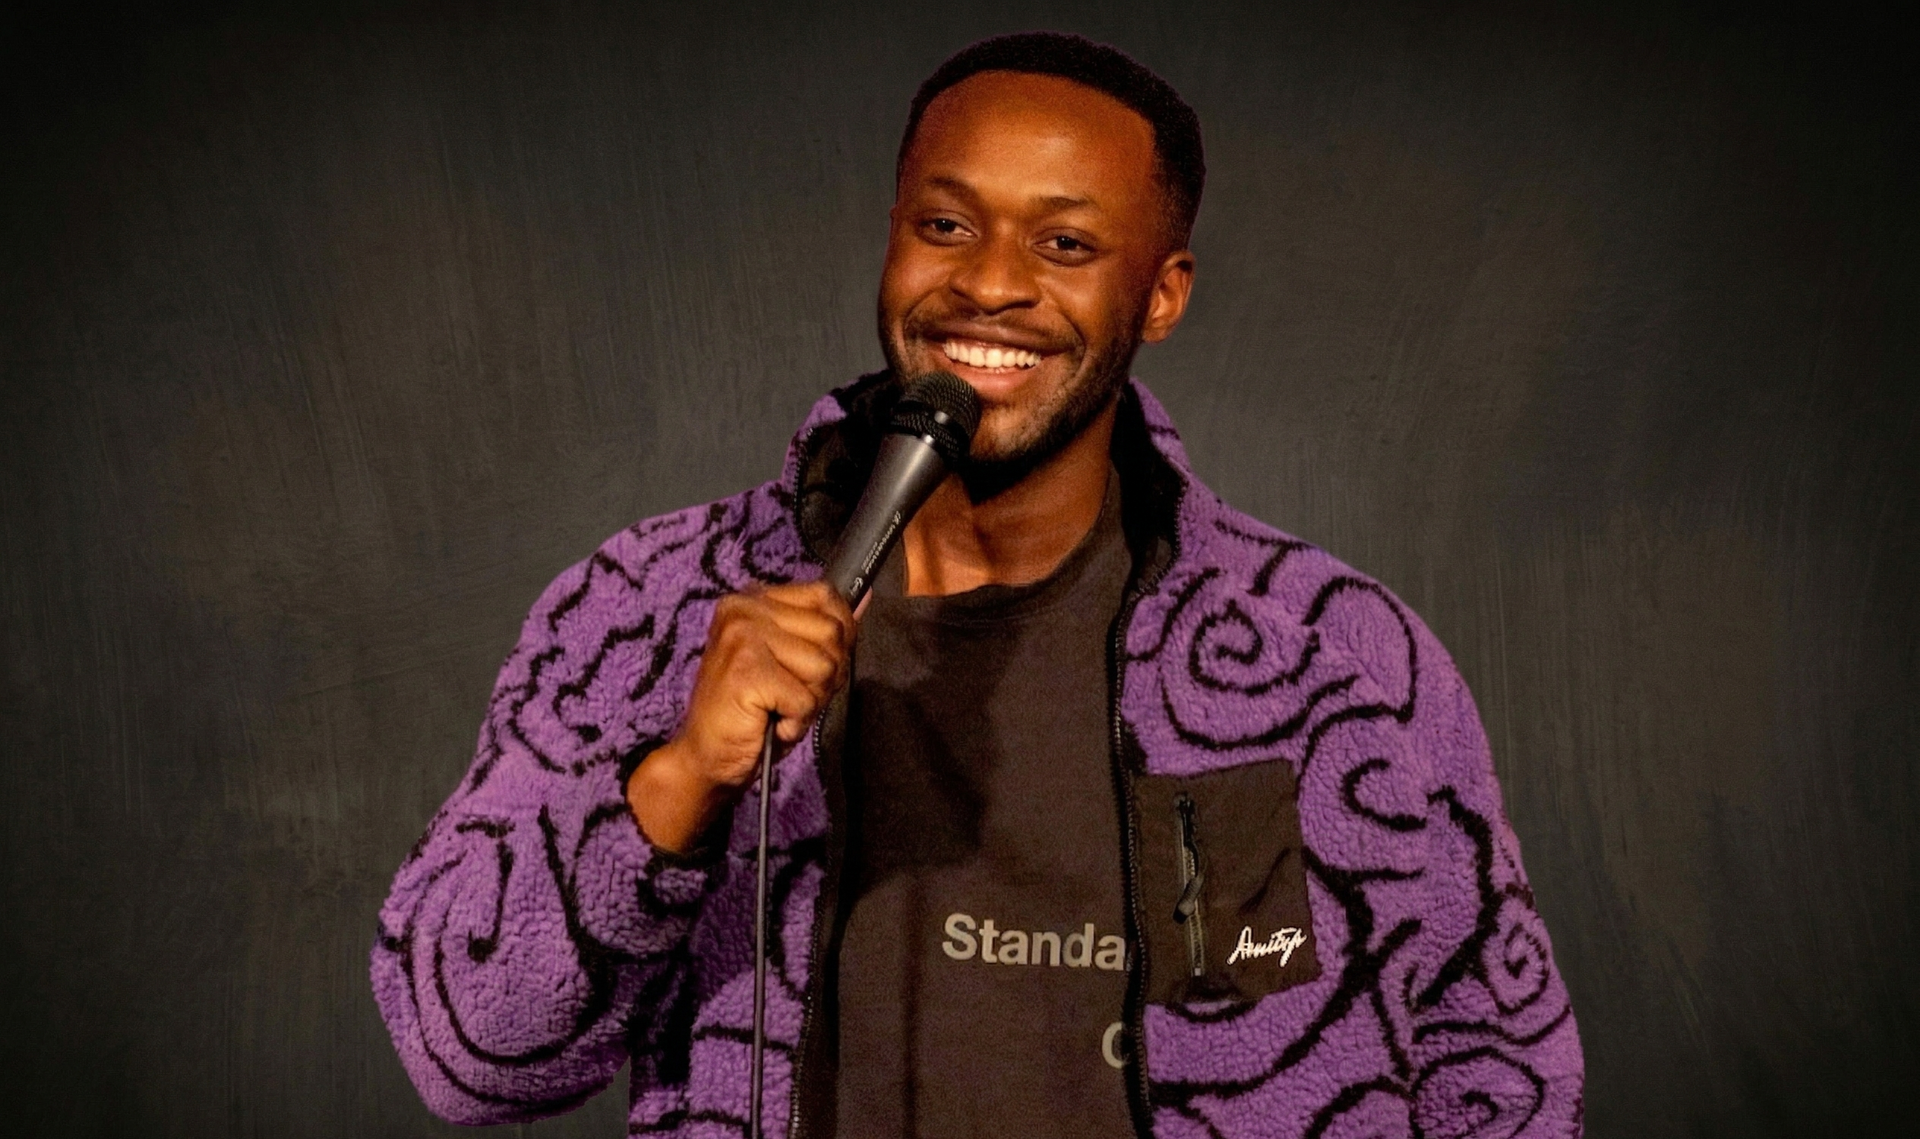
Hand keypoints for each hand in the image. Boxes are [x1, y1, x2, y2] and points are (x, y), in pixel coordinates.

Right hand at [626, 581, 853, 852]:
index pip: (825, 597)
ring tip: (779, 709)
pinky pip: (805, 698)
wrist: (706, 758)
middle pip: (832, 632)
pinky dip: (797, 721)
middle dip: (826, 676)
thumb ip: (826, 630)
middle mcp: (745, 609)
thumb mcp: (794, 663)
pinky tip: (772, 724)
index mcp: (755, 598)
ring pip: (824, 666)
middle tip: (791, 696)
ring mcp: (743, 636)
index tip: (811, 668)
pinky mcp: (746, 670)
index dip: (837, 639)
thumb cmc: (754, 712)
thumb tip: (866, 596)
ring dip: (811, 700)